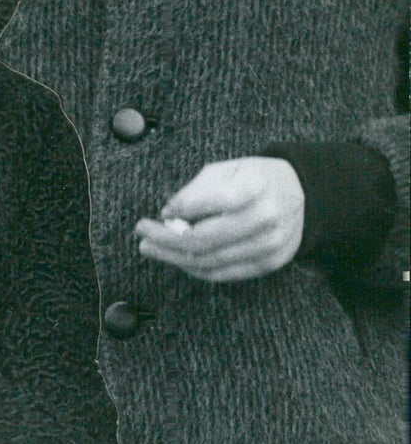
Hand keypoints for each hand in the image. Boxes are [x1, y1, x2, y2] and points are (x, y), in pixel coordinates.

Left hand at [135, 157, 304, 281]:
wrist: (301, 195)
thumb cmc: (255, 179)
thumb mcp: (227, 169)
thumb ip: (198, 190)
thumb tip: (169, 215)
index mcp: (257, 186)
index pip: (216, 201)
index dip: (184, 207)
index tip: (163, 210)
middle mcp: (267, 218)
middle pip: (205, 238)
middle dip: (166, 238)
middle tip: (142, 233)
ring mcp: (269, 245)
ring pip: (210, 261)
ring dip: (173, 257)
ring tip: (151, 247)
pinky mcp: (268, 264)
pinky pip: (222, 273)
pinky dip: (194, 267)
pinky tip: (176, 258)